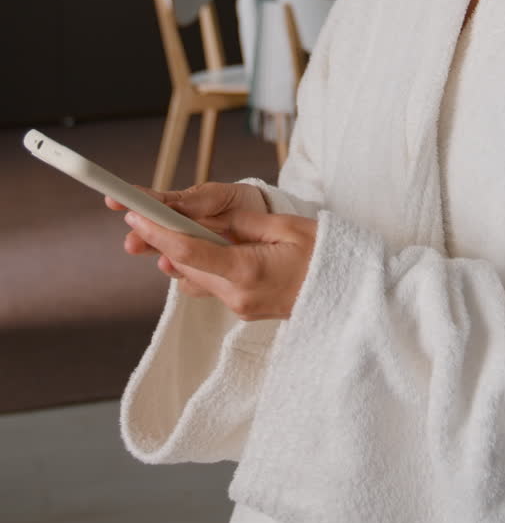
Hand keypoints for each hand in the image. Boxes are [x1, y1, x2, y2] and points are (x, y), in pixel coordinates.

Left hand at [105, 181, 316, 318]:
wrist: (350, 297)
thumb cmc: (327, 257)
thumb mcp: (288, 229)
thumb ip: (246, 224)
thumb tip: (213, 220)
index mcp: (247, 271)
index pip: (189, 250)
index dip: (158, 231)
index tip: (136, 215)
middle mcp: (237, 295)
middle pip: (185, 265)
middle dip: (160, 240)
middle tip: (139, 215)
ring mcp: (240, 306)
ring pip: (195, 277)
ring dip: (178, 253)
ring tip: (160, 229)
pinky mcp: (244, 308)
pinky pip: (211, 285)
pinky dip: (198, 266)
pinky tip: (194, 249)